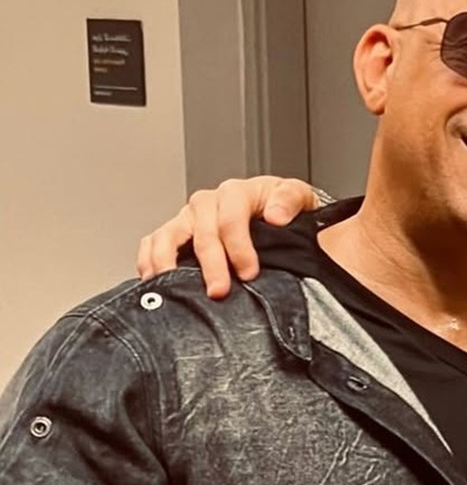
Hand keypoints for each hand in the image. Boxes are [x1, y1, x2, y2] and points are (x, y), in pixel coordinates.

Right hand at [135, 176, 318, 298]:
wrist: (274, 212)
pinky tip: (154, 282)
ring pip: (168, 235)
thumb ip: (291, 201)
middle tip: (218, 291)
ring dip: (169, 263)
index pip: (231, 218)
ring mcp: (188, 218)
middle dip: (211, 264)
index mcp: (237, 192)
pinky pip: (152, 243)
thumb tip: (276, 216)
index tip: (249, 273)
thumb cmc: (284, 208)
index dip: (239, 247)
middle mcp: (208, 203)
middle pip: (202, 232)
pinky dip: (148, 261)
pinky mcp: (175, 232)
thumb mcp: (299, 197)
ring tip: (174, 288)